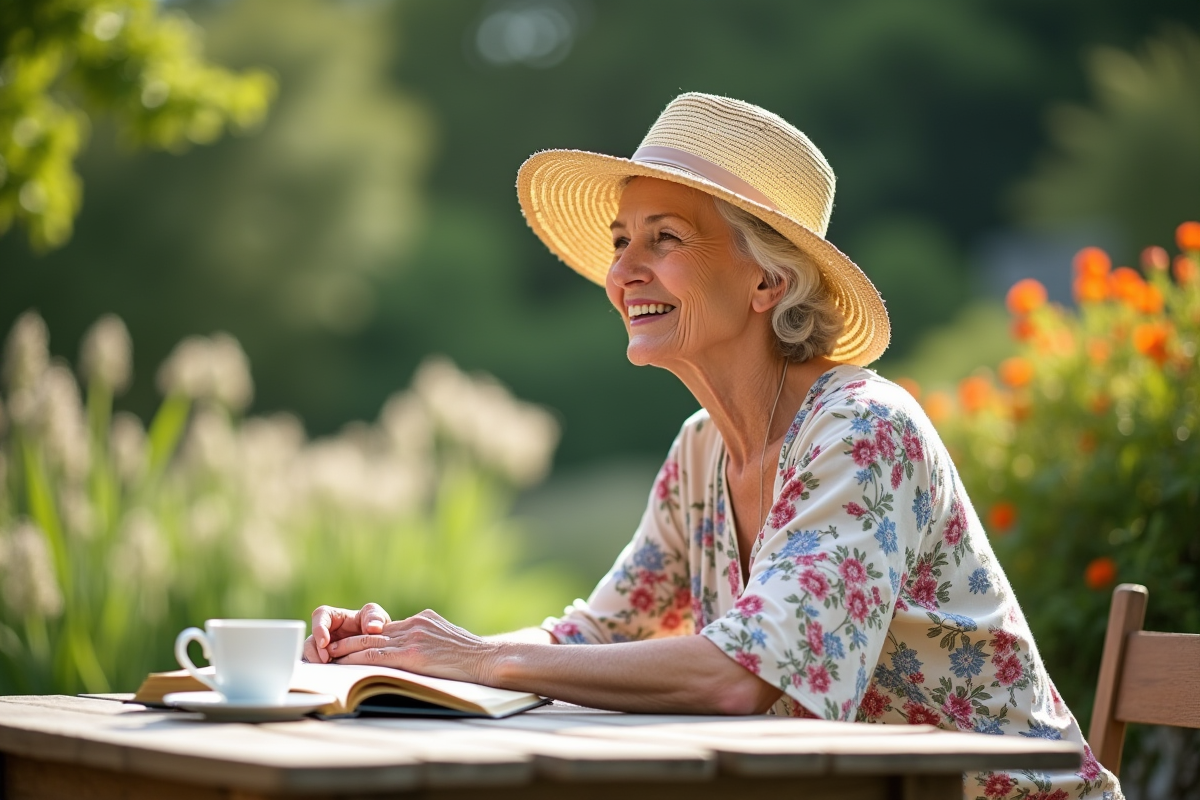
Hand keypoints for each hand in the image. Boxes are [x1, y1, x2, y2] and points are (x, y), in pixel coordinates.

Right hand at [303, 602, 390, 663]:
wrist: (379, 643)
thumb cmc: (374, 624)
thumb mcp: (377, 617)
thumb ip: (374, 617)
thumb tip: (373, 627)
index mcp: (334, 617)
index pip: (320, 615)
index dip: (318, 628)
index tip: (325, 642)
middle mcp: (325, 632)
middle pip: (311, 640)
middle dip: (315, 651)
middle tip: (326, 661)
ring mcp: (324, 648)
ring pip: (311, 655)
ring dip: (316, 662)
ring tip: (328, 670)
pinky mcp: (326, 661)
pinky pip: (316, 666)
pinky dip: (320, 671)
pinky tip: (330, 676)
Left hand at [328, 609, 497, 683]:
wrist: (488, 659)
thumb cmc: (474, 656)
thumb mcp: (450, 639)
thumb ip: (430, 640)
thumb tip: (421, 651)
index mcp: (424, 620)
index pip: (389, 628)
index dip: (367, 635)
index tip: (351, 640)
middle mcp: (415, 624)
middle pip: (375, 632)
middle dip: (350, 639)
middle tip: (328, 645)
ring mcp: (413, 637)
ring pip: (371, 642)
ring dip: (346, 649)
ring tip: (328, 654)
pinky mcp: (412, 653)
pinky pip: (377, 654)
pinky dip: (357, 658)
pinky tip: (344, 663)